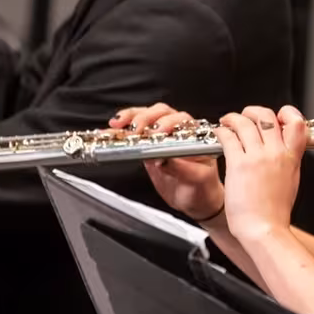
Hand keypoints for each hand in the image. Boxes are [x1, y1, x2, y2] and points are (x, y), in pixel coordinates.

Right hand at [110, 104, 223, 222]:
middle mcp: (178, 131)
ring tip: (117, 125)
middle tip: (135, 129)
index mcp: (196, 134)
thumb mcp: (198, 179)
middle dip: (145, 118)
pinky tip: (110, 132)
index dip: (167, 122)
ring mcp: (161, 138)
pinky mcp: (147, 147)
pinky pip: (132, 135)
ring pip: (145, 118)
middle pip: (160, 113)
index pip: (181, 119)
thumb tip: (163, 159)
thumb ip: (182, 168)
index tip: (158, 132)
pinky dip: (119, 132)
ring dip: (129, 118)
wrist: (196, 201)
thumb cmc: (204, 188)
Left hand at [216, 105, 307, 240]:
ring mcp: (257, 158)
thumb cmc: (275, 213)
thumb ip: (289, 161)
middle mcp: (275, 153)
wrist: (264, 229)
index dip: (287, 113)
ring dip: (233, 118)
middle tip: (246, 116)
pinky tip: (219, 134)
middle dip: (254, 111)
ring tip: (227, 122)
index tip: (277, 116)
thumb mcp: (292, 181)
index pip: (296, 123)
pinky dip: (222, 131)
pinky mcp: (237, 164)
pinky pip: (228, 137)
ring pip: (245, 122)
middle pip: (267, 116)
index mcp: (291, 157)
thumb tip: (284, 151)